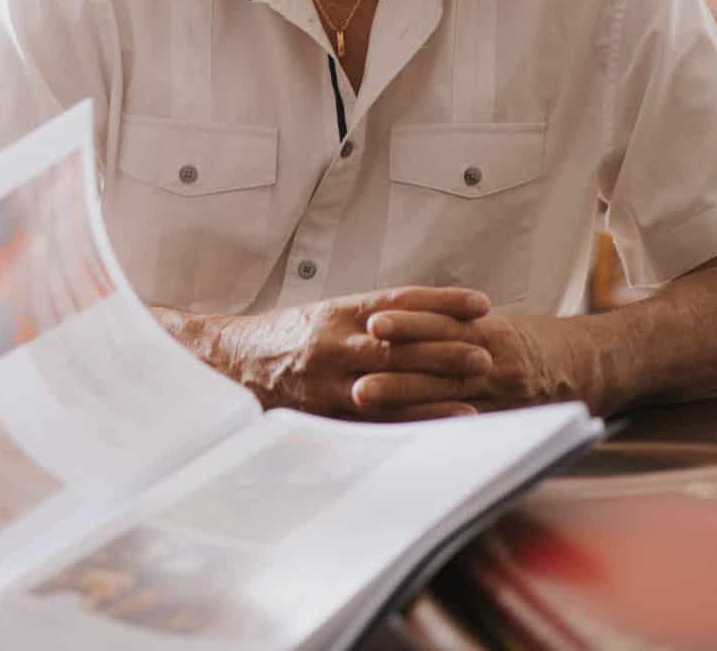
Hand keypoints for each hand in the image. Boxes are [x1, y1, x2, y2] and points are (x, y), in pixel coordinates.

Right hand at [170, 286, 494, 418]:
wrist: (230, 362)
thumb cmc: (284, 338)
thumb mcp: (324, 316)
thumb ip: (368, 317)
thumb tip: (425, 317)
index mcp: (336, 312)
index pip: (398, 301)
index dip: (442, 302)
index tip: (480, 303)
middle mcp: (334, 342)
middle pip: (401, 342)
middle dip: (448, 346)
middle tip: (486, 351)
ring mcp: (330, 379)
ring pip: (393, 380)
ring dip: (440, 382)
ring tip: (478, 381)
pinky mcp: (327, 411)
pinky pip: (380, 416)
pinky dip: (420, 416)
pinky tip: (451, 416)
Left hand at [365, 311, 595, 413]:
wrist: (586, 362)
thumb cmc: (526, 340)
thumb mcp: (490, 323)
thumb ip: (446, 322)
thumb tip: (382, 322)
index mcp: (486, 328)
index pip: (442, 321)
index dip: (408, 322)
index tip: (372, 322)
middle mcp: (494, 359)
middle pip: (440, 361)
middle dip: (396, 369)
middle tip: (357, 376)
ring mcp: (503, 392)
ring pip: (448, 394)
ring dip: (405, 399)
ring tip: (365, 398)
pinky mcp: (509, 418)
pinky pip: (469, 424)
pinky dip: (436, 426)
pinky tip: (407, 433)